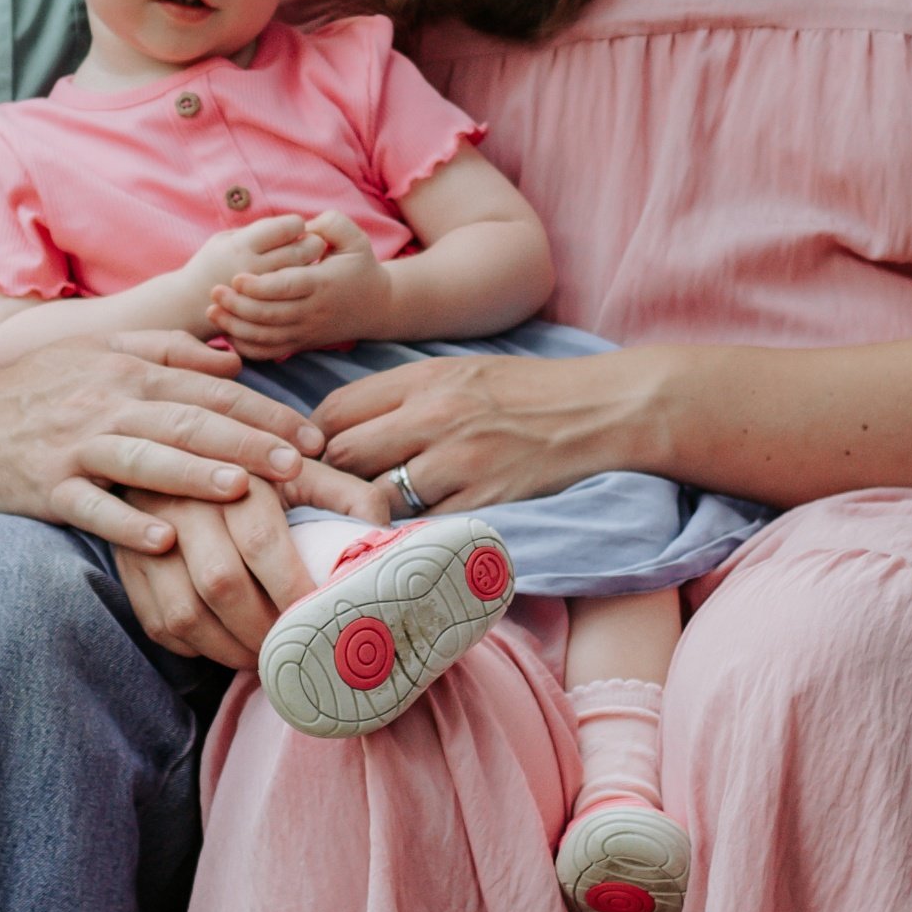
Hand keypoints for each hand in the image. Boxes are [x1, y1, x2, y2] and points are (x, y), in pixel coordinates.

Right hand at [0, 339, 326, 552]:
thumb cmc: (32, 390)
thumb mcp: (97, 353)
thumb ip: (166, 350)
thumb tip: (231, 358)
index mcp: (126, 367)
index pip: (211, 387)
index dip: (266, 410)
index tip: (314, 438)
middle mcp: (106, 400)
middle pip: (190, 418)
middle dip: (251, 441)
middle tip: (304, 467)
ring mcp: (73, 443)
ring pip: (145, 456)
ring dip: (196, 473)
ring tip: (244, 491)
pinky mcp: (42, 485)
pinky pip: (90, 506)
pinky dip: (126, 523)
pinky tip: (162, 541)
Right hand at [114, 458, 388, 666]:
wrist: (191, 457)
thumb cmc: (266, 475)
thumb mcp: (311, 473)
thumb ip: (351, 499)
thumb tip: (385, 538)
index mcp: (235, 469)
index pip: (263, 542)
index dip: (295, 590)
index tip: (322, 622)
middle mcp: (183, 497)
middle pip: (220, 582)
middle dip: (265, 629)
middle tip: (296, 651)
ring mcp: (147, 532)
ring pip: (185, 612)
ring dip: (230, 648)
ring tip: (266, 657)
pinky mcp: (128, 563)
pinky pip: (159, 623)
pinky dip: (196, 648)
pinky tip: (227, 646)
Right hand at [178, 215, 326, 325]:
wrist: (189, 306)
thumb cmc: (211, 264)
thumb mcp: (226, 239)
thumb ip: (258, 231)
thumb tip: (294, 225)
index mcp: (243, 246)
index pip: (289, 227)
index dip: (296, 224)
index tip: (293, 229)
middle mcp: (255, 269)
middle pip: (304, 250)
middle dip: (312, 243)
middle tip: (307, 244)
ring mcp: (262, 295)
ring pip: (306, 274)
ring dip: (312, 265)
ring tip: (304, 263)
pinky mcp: (267, 313)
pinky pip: (297, 297)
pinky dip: (304, 287)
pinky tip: (298, 284)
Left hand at [208, 211, 393, 356]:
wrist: (378, 306)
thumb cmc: (360, 266)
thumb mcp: (355, 237)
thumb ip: (330, 224)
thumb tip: (303, 225)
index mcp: (323, 283)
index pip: (287, 288)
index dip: (260, 286)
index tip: (237, 277)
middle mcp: (313, 311)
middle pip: (270, 315)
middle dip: (238, 306)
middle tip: (214, 290)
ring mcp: (306, 331)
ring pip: (267, 338)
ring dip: (236, 328)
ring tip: (212, 311)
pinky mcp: (301, 344)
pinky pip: (271, 353)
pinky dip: (247, 348)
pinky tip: (228, 334)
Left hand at [315, 349, 657, 510]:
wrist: (597, 410)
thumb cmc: (525, 392)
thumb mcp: (459, 372)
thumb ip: (403, 395)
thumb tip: (343, 425)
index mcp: (423, 379)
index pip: (335, 410)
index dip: (314, 438)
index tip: (314, 458)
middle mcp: (433, 417)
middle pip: (344, 454)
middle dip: (329, 478)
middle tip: (326, 498)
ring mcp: (458, 462)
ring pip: (375, 497)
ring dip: (363, 513)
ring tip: (359, 523)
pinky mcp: (482, 502)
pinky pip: (422, 527)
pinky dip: (407, 535)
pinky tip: (404, 539)